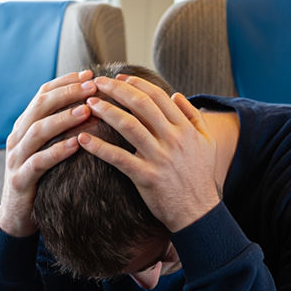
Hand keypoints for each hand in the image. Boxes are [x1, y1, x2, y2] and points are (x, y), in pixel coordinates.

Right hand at [0, 70, 97, 236]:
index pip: (43, 94)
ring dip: (63, 118)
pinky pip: (39, 162)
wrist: (18, 216)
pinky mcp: (20, 179)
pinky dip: (57, 151)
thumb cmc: (42, 178)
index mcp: (25, 125)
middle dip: (67, 93)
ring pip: (37, 131)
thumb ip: (63, 128)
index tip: (90, 74)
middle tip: (93, 86)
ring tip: (87, 110)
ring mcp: (16, 157)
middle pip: (40, 106)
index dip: (65, 82)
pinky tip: (77, 144)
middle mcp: (18, 136)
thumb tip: (94, 105)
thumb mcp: (49, 148)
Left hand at [77, 74, 219, 231]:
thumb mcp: (207, 142)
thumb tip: (176, 95)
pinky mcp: (146, 177)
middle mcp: (173, 139)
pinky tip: (83, 139)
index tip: (120, 78)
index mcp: (185, 129)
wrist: (198, 212)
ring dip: (106, 111)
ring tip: (89, 104)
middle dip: (116, 90)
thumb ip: (194, 116)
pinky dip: (99, 147)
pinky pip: (118, 158)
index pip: (158, 97)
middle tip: (97, 83)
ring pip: (128, 126)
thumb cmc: (200, 176)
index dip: (136, 83)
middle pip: (141, 105)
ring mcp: (159, 158)